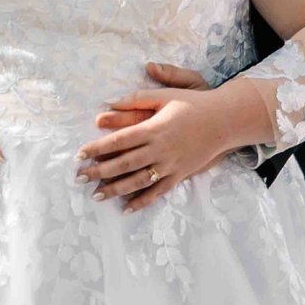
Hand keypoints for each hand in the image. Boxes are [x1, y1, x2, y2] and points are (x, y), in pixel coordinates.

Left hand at [75, 63, 267, 212]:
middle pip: (124, 163)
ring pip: (138, 181)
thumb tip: (111, 101)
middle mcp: (160, 149)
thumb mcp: (165, 95)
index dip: (98, 148)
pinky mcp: (180, 175)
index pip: (119, 140)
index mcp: (154, 128)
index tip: (80, 154)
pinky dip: (142, 201)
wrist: (225, 120)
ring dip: (115, 189)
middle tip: (79, 178)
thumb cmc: (193, 104)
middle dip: (99, 171)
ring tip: (96, 195)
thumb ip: (137, 99)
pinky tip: (126, 208)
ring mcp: (170, 165)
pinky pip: (158, 191)